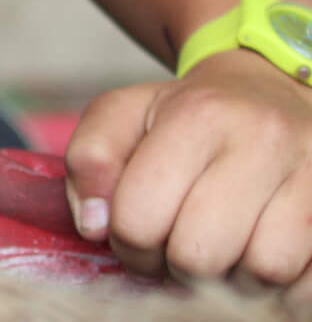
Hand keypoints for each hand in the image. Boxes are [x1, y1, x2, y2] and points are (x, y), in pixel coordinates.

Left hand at [66, 50, 311, 299]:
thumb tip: (95, 225)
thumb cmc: (188, 113)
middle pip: (200, 254)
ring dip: (233, 277)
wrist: (272, 92)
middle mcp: (264, 140)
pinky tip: (258, 254)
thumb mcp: (124, 115)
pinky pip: (307, 285)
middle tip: (177, 247)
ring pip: (262, 273)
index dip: (128, 243)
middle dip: (176, 265)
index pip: (141, 219)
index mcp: (199, 115)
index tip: (136, 234)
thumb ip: (90, 160)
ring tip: (223, 248)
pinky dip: (281, 288)